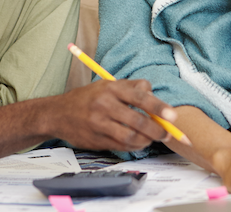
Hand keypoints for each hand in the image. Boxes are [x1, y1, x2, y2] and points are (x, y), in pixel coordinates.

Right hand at [55, 79, 175, 151]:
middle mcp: (105, 105)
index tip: (173, 117)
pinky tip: (139, 143)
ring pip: (131, 136)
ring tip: (153, 138)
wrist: (57, 113)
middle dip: (158, 130)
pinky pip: (121, 146)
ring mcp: (99, 124)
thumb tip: (154, 95)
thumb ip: (132, 88)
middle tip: (168, 134)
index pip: (140, 97)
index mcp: (111, 88)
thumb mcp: (108, 85)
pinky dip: (134, 146)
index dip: (159, 107)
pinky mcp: (96, 139)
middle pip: (138, 121)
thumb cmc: (88, 98)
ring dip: (147, 140)